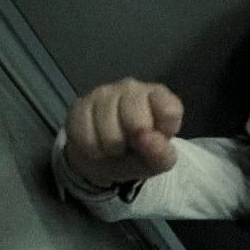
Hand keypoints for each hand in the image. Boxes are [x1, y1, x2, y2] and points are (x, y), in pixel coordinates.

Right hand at [63, 78, 182, 187]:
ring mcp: (104, 92)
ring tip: (114, 147)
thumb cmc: (138, 153)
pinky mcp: (80, 104)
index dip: (162, 133)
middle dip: (133, 143)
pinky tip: (97, 144)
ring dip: (111, 149)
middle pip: (136, 121)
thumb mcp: (158, 161)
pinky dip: (92, 149)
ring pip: (108, 130)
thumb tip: (147, 138)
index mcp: (159, 96)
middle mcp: (132, 88)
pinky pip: (85, 134)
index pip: (169, 111)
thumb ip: (161, 153)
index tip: (155, 140)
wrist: (104, 157)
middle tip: (131, 145)